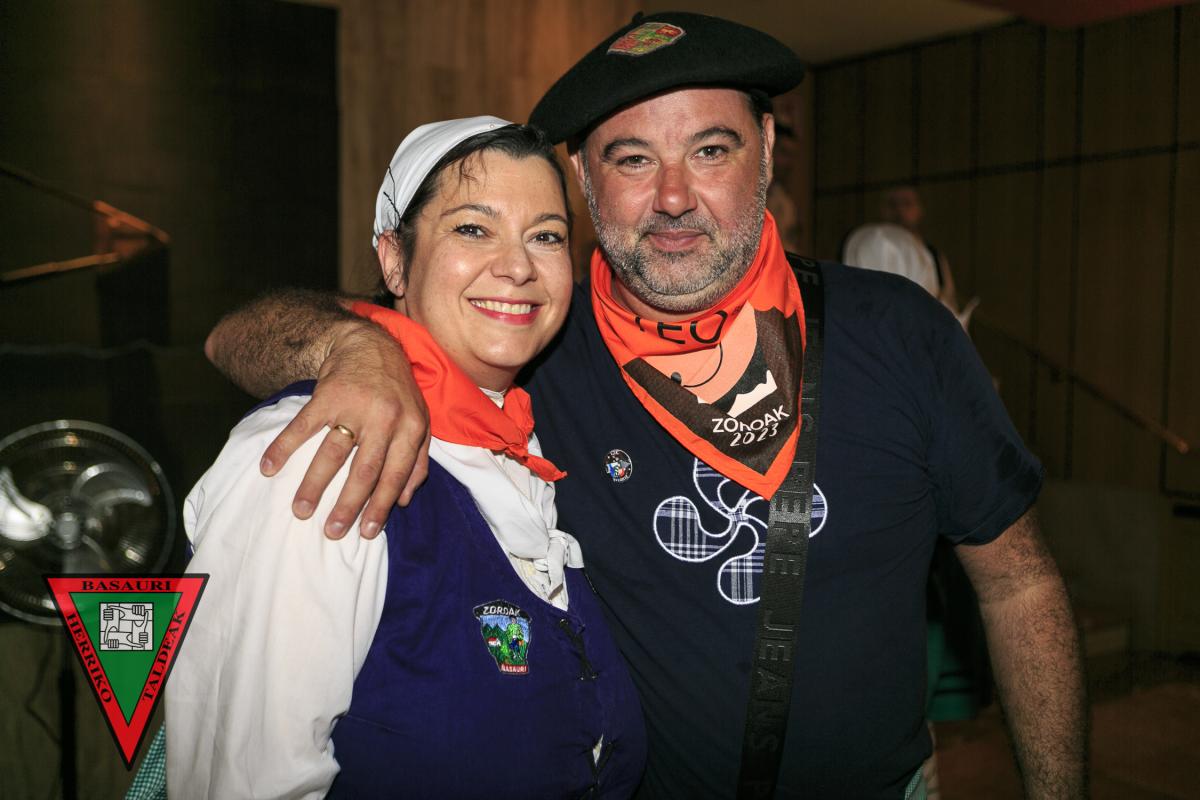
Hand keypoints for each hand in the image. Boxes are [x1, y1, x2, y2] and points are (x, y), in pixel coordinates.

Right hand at [258, 319, 429, 538]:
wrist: (370, 346)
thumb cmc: (397, 392)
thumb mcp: (420, 422)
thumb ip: (417, 461)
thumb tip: (405, 501)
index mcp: (411, 427)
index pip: (396, 474)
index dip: (381, 505)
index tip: (366, 533)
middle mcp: (385, 418)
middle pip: (365, 469)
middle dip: (348, 504)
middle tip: (332, 531)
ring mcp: (355, 406)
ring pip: (332, 452)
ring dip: (314, 484)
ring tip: (301, 510)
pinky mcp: (326, 395)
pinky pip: (302, 426)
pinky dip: (283, 447)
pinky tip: (269, 468)